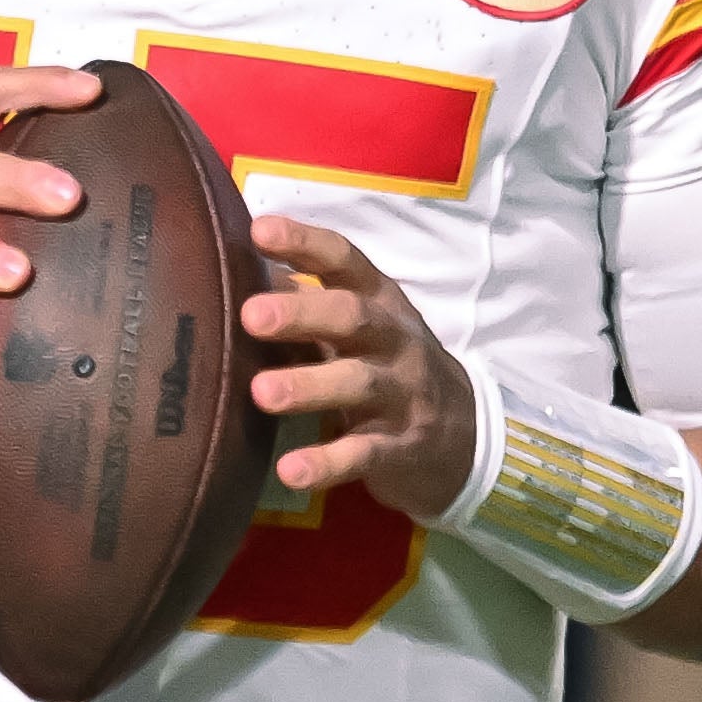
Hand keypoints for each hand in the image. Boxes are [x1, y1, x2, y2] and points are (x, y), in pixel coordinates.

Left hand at [244, 217, 479, 523]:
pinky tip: (290, 471)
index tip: (259, 230)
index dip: (305, 242)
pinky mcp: (401, 448)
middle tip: (251, 316)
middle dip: (303, 314)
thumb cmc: (389, 368)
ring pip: (358, 384)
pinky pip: (363, 454)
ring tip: (261, 392)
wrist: (465, 438)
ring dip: (309, 386)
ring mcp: (402, 395)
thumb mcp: (358, 327)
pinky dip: (327, 463)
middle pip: (352, 317)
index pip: (345, 261)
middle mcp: (393, 340)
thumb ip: (306, 301)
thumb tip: (235, 270)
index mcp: (379, 302)